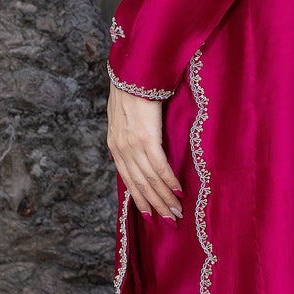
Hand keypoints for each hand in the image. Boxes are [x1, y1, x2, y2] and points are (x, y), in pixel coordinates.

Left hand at [107, 84, 182, 219]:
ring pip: (149, 179)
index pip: (128, 179)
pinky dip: (168, 181)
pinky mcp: (146, 137)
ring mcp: (132, 144)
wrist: (133, 72)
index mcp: (115, 145)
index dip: (140, 199)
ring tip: (177, 212)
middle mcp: (121, 148)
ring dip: (164, 198)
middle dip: (155, 205)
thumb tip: (141, 149)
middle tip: (170, 220)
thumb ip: (130, 135)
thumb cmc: (133, 89)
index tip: (151, 214)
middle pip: (139, 184)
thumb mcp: (124, 116)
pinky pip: (158, 166)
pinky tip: (178, 191)